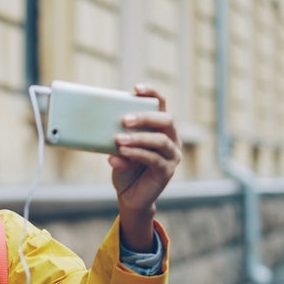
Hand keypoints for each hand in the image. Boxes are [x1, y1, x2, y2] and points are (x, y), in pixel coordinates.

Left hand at [108, 83, 180, 250]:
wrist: (129, 195)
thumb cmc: (125, 166)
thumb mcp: (119, 149)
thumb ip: (118, 139)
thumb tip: (111, 135)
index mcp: (160, 127)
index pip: (160, 104)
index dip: (151, 93)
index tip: (136, 88)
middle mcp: (171, 139)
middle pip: (165, 120)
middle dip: (144, 117)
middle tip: (124, 119)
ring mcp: (172, 155)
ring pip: (161, 140)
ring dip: (139, 138)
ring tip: (119, 139)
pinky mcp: (167, 171)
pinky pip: (155, 159)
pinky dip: (138, 154)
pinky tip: (123, 153)